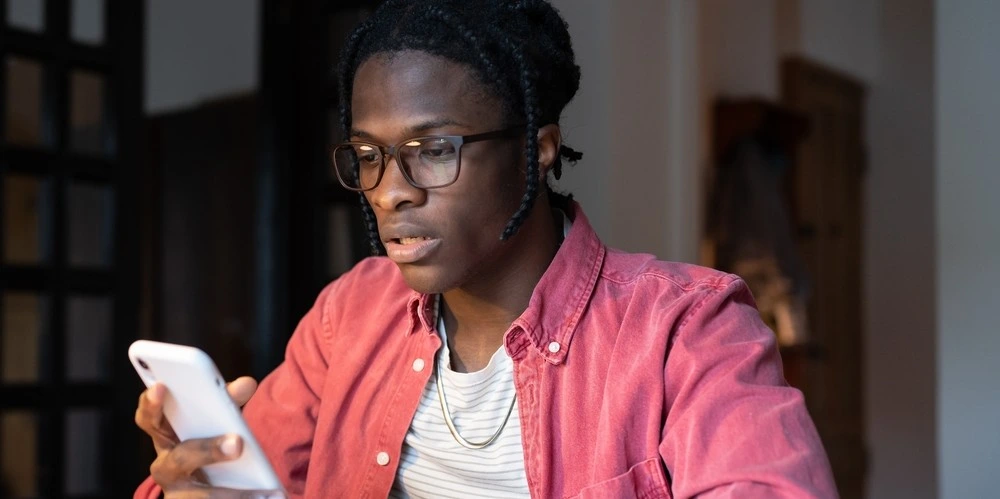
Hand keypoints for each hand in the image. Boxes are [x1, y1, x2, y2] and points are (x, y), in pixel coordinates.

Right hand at [134, 377, 285, 497]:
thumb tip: (246, 383)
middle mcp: (166, 466)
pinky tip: (267, 496)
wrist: (207, 485)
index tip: (160, 387)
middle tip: (237, 444)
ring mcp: (178, 493)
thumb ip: (227, 401)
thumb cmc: (206, 442)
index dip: (150, 404)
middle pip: (179, 459)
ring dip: (230, 493)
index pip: (149, 419)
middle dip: (207, 450)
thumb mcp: (213, 421)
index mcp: (165, 437)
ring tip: (264, 491)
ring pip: (198, 496)